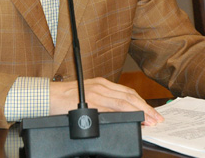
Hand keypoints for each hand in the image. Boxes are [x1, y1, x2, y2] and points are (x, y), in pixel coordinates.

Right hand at [49, 77, 163, 125]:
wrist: (47, 95)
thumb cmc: (64, 98)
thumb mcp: (87, 94)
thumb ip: (101, 100)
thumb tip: (117, 113)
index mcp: (101, 83)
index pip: (127, 92)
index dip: (142, 103)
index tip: (152, 112)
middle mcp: (101, 85)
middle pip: (129, 96)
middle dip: (146, 108)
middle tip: (157, 119)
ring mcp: (96, 92)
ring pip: (124, 102)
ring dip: (139, 111)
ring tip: (149, 121)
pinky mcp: (90, 101)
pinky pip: (111, 108)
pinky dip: (124, 114)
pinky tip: (132, 120)